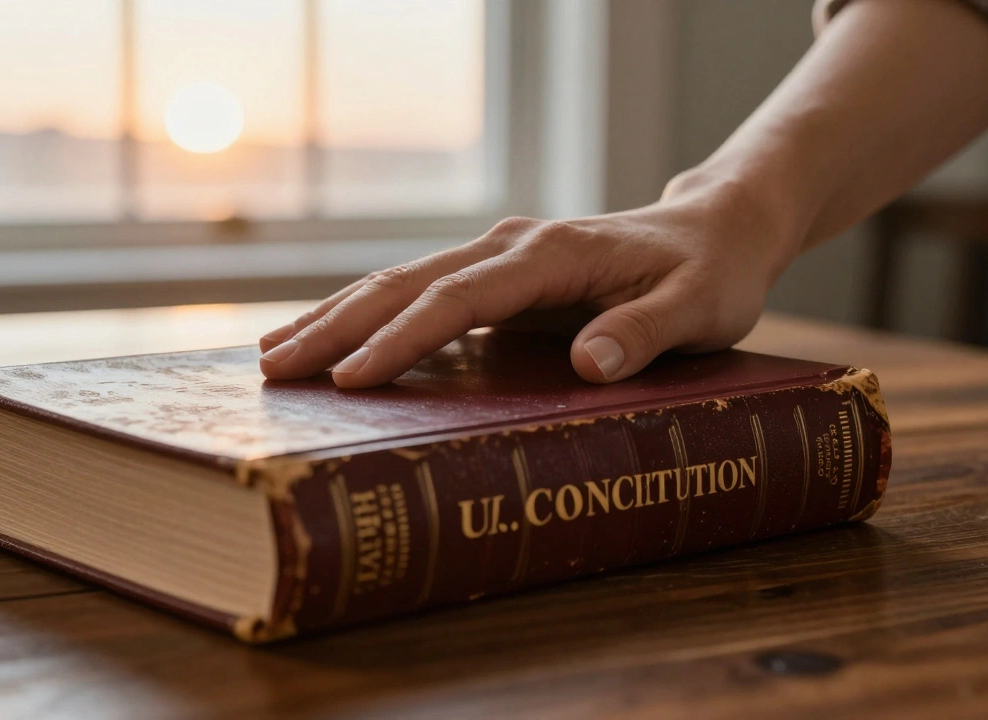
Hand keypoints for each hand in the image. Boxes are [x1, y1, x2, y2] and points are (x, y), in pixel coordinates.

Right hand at [259, 180, 796, 386]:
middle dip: (335, 326)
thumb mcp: (699, 307)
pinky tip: (330, 340)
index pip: (459, 297)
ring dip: (335, 317)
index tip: (351, 377)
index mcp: (550, 254)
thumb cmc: (709, 273)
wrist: (715, 229)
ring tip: (273, 354)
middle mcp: (511, 247)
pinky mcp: (496, 276)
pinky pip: (418, 293)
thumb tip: (588, 363)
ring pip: (399, 282)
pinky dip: (366, 316)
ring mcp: (498, 257)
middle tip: (272, 368)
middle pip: (406, 283)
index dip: (402, 338)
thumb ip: (646, 330)